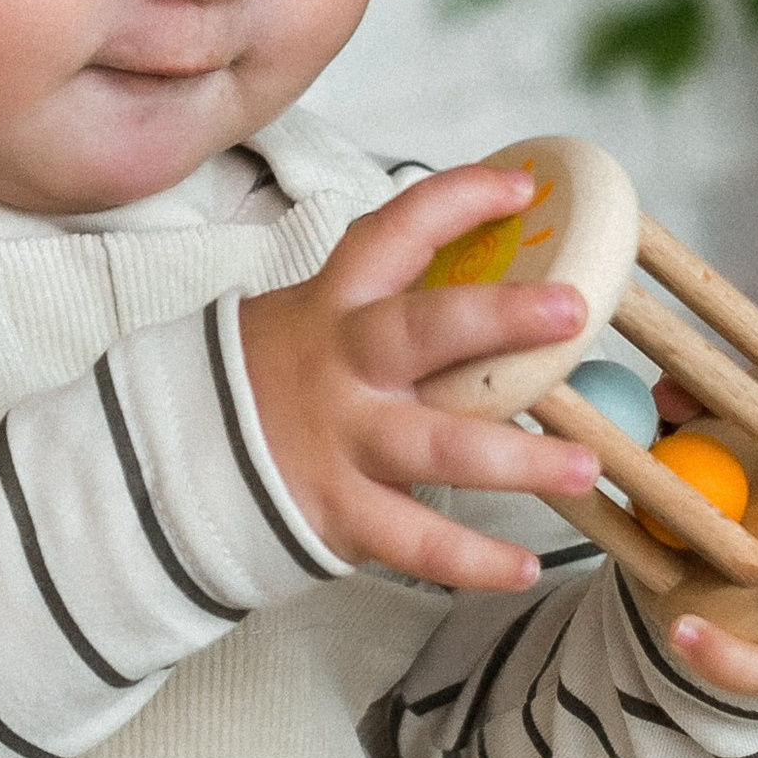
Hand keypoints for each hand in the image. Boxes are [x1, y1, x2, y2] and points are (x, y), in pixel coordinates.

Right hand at [238, 166, 598, 594]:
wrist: (172, 457)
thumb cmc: (272, 379)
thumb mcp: (314, 319)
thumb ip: (390, 303)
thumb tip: (501, 278)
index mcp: (337, 304)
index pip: (394, 232)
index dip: (458, 202)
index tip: (523, 188)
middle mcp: (343, 366)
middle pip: (422, 332)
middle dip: (499, 318)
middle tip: (571, 311)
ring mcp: (343, 442)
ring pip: (441, 449)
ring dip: (520, 461)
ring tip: (585, 466)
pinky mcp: (339, 512)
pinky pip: (416, 542)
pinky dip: (472, 562)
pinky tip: (524, 569)